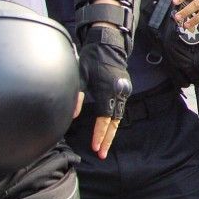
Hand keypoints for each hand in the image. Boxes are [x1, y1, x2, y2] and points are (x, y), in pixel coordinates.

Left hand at [78, 29, 131, 158]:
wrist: (109, 44)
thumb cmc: (92, 59)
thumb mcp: (80, 75)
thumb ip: (77, 95)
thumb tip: (74, 115)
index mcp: (108, 91)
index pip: (105, 118)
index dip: (100, 134)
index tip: (96, 147)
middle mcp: (119, 93)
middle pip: (115, 121)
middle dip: (108, 139)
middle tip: (102, 154)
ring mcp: (123, 91)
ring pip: (118, 116)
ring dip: (111, 132)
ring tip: (105, 146)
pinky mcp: (123, 89)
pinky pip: (120, 109)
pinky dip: (113, 121)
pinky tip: (108, 129)